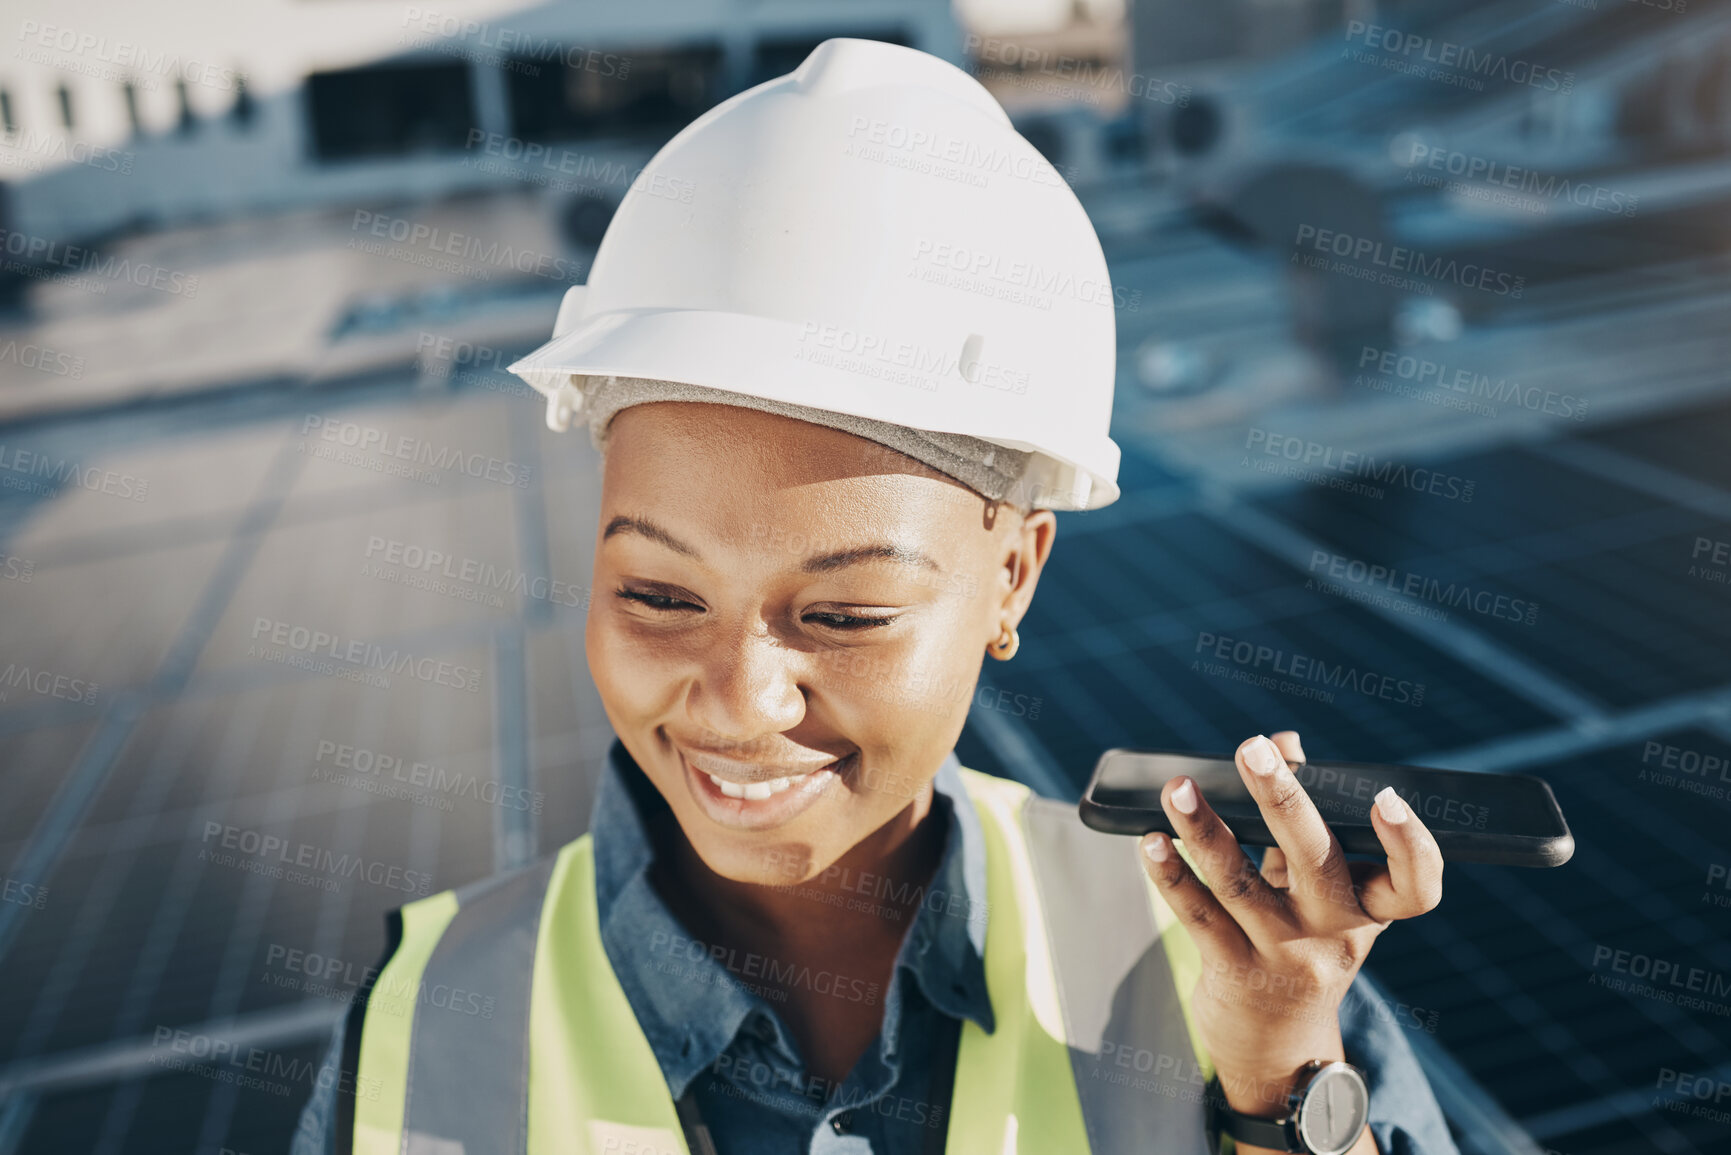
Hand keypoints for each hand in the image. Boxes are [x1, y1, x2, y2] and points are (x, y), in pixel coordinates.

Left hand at [1137, 732, 1442, 1154]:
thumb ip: (1304, 818)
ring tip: (1178, 787)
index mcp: (1368, 909)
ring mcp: (1283, 955)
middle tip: (1254, 750)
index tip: (1385, 799)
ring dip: (1205, 829)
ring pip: (1240, 883)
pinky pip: (1199, 916)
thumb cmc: (1303, 942)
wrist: (1279, 1048)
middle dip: (1282, 799)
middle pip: (1314, 860)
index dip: (1410, 846)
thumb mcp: (1321, 892)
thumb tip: (1285, 742)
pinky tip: (1151, 841)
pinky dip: (1172, 875)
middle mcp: (1332, 933)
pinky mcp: (1234, 971)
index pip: (1414, 886)